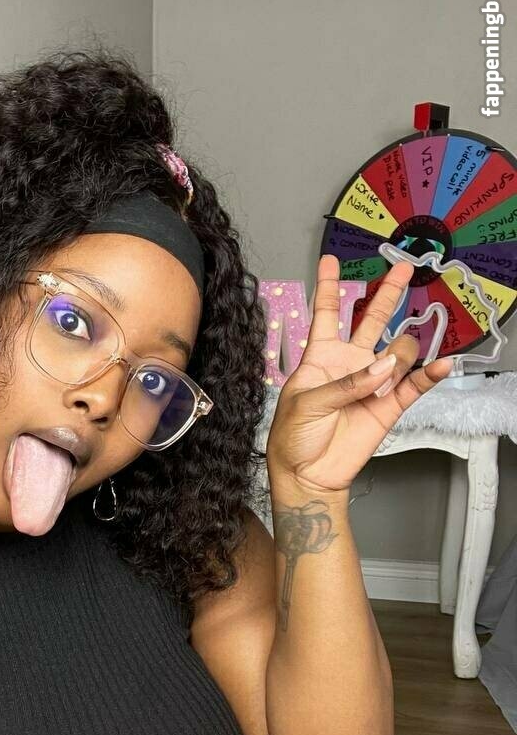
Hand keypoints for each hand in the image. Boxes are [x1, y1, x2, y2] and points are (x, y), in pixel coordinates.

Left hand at [265, 254, 455, 494]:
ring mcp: (373, 383)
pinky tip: (442, 365)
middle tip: (402, 269)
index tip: (330, 260)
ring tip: (385, 373)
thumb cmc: (293, 437)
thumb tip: (383, 368)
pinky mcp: (389, 405)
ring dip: (398, 355)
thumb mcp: (306, 404)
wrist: (307, 473)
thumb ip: (345, 383)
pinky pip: (416, 385)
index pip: (327, 315)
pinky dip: (431, 375)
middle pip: (371, 320)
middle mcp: (350, 364)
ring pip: (398, 351)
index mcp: (320, 357)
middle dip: (387, 293)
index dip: (329, 287)